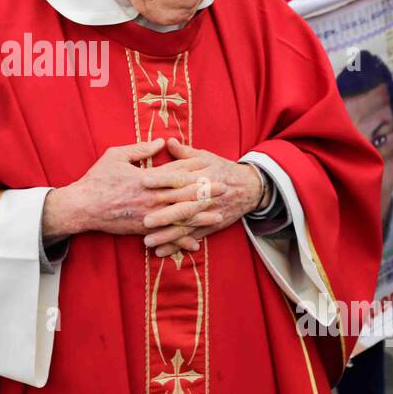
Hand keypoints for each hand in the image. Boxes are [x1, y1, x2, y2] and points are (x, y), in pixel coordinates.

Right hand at [42, 139, 222, 239]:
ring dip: (200, 217)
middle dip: (205, 192)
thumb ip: (140, 148)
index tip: (210, 166)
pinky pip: (165, 236)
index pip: (175, 173)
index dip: (195, 170)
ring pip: (179, 218)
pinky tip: (195, 243)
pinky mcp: (142, 230)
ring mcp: (148, 217)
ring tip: (219, 216)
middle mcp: (150, 199)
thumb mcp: (116, 155)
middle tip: (224, 188)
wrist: (82, 207)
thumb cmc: (97, 179)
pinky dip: (181, 240)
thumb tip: (161, 142)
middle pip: (184, 195)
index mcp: (146, 179)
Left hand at [139, 139, 264, 256]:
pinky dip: (178, 245)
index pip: (179, 176)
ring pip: (185, 225)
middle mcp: (204, 195)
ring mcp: (207, 212)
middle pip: (182, 205)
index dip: (161, 178)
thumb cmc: (221, 169)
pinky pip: (192, 237)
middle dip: (164, 214)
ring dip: (167, 235)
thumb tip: (166, 141)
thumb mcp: (205, 157)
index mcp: (201, 175)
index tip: (143, 180)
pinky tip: (161, 252)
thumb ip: (184, 152)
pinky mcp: (210, 226)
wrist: (249, 187)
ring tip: (147, 241)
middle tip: (144, 219)